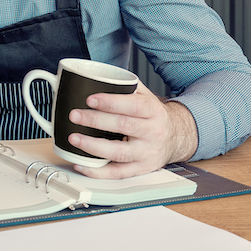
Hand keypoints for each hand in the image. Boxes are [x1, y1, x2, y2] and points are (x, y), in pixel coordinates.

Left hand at [65, 82, 198, 179]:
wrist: (176, 138)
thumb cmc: (153, 116)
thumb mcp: (146, 97)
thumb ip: (126, 87)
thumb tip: (96, 77)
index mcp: (153, 111)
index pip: (133, 105)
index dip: (111, 102)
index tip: (90, 99)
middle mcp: (152, 133)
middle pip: (123, 126)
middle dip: (95, 120)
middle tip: (75, 115)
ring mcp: (146, 153)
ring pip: (119, 152)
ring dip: (93, 146)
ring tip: (74, 138)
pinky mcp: (140, 169)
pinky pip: (117, 173)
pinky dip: (97, 171)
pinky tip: (81, 164)